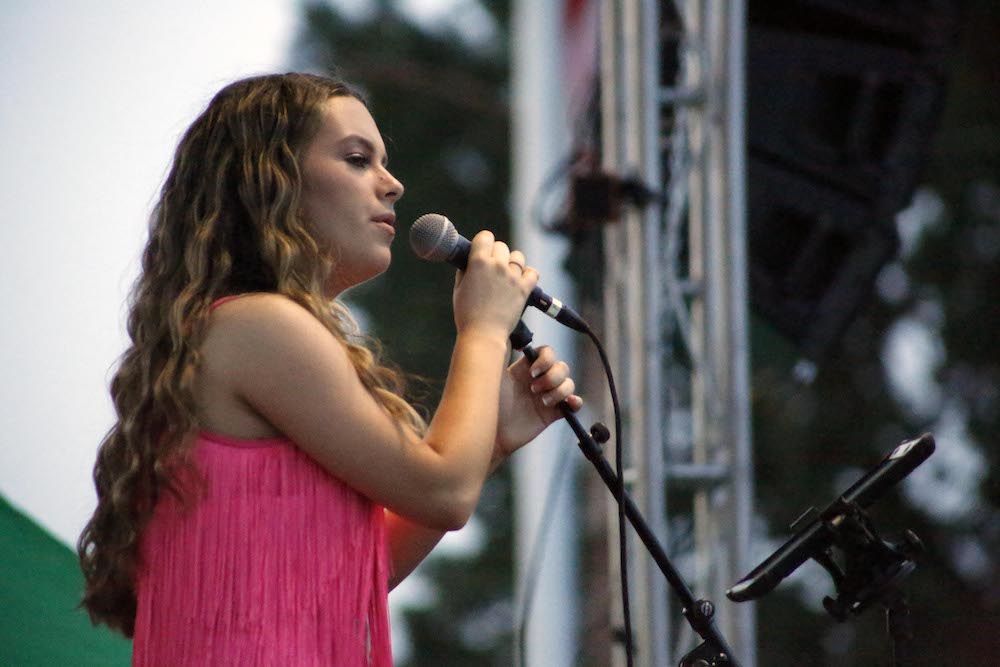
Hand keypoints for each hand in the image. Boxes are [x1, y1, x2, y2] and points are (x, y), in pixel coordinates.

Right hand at [453, 232, 537, 340]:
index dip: (483, 242)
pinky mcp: (524, 289)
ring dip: (512, 262)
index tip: (482, 249)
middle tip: (491, 268)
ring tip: (506, 275)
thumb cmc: (467, 314)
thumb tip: (471, 261)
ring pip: (517, 256)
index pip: (485, 236)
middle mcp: (497, 265)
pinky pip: (532, 273)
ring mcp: (513, 277)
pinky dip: (528, 274)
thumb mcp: (459, 288)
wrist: (483, 334)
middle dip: (496, 254)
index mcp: (478, 262)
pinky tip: (520, 280)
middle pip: (501, 246)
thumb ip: (465, 270)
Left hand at [495, 344, 582, 459]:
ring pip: (569, 384)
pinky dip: (575, 401)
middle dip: (552, 377)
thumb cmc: (485, 403)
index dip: (545, 359)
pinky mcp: (552, 414)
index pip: (547, 353)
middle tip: (533, 389)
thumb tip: (503, 332)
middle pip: (562, 367)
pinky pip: (573, 403)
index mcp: (525, 368)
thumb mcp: (490, 373)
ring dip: (559, 390)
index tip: (532, 371)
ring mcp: (546, 396)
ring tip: (542, 402)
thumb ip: (498, 352)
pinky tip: (568, 404)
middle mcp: (538, 380)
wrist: (488, 433)